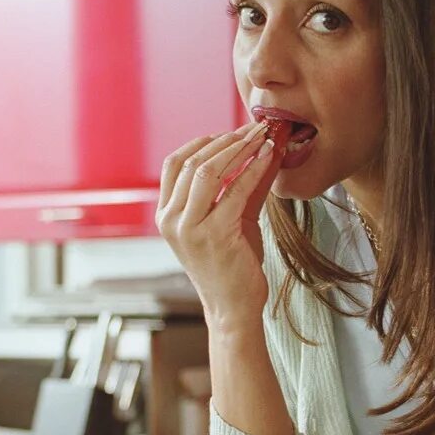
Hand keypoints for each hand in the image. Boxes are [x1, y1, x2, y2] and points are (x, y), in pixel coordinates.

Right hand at [156, 122, 281, 325]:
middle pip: (192, 162)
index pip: (174, 164)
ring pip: (207, 171)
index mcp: (166, 215)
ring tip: (261, 137)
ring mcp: (188, 228)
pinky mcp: (214, 235)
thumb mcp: (231, 219)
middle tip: (253, 128)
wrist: (234, 307)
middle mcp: (170, 220)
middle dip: (226, 140)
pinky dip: (253, 169)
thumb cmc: (232, 265)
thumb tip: (261, 149)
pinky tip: (267, 156)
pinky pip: (234, 191)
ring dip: (238, 149)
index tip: (229, 132)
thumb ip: (239, 187)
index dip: (201, 142)